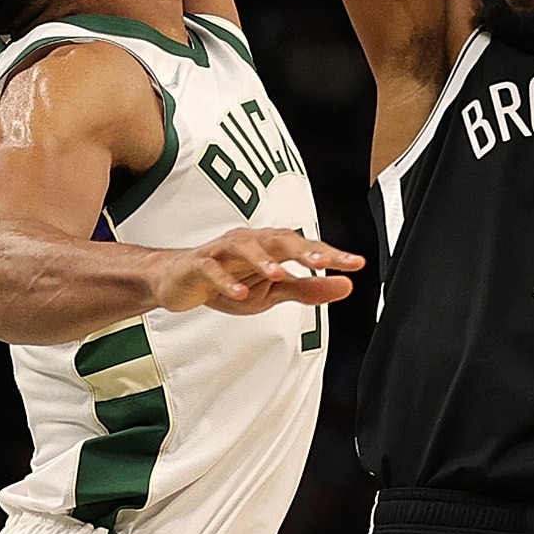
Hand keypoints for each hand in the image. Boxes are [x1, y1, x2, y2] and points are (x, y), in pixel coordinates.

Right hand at [152, 227, 362, 315]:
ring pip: (244, 247)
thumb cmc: (230, 281)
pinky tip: (239, 293)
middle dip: (302, 250)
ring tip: (280, 274)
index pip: (305, 247)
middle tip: (324, 262)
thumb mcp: (273, 291)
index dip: (330, 254)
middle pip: (278, 240)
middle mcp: (249, 242)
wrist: (178, 282)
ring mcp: (221, 251)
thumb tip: (346, 285)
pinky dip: (226, 281)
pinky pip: (212, 269)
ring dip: (262, 260)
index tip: (355, 264)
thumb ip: (308, 288)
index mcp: (270, 246)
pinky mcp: (198, 264)